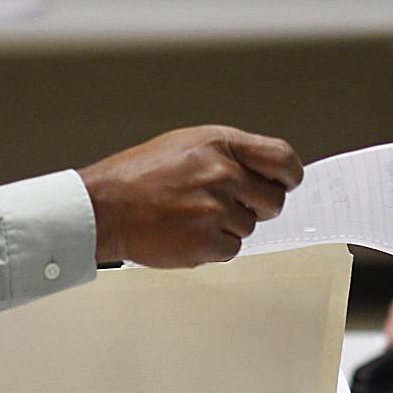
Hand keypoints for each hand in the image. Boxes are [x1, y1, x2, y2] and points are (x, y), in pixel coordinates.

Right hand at [79, 125, 303, 267]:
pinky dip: (214, 246)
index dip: (288, 176)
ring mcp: (216, 208)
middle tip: (225, 206)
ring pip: (250, 226)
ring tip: (192, 215)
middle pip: (274, 200)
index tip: (286, 183)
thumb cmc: (139, 177)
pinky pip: (232, 248)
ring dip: (227, 226)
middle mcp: (222, 173)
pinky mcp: (207, 241)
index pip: (283, 159)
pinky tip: (188, 233)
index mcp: (220, 144)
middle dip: (256, 206)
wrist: (103, 208)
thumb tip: (264, 173)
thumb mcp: (187, 145)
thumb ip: (229, 156)